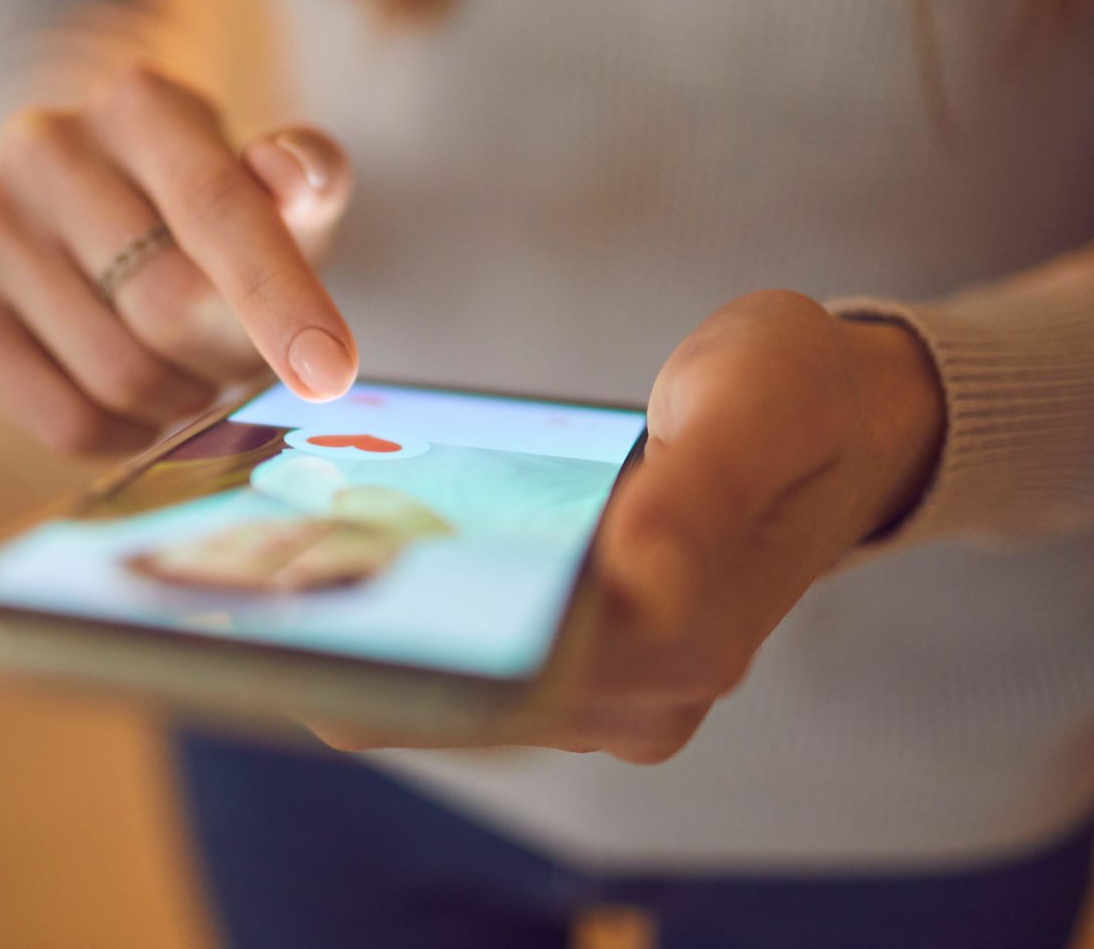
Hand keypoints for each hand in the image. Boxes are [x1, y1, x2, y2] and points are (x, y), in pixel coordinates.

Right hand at [0, 68, 357, 454]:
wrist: (90, 206)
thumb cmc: (210, 208)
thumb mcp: (276, 184)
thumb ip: (308, 177)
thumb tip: (295, 175)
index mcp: (139, 103)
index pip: (216, 207)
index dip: (279, 296)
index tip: (332, 373)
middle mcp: (45, 148)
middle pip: (168, 305)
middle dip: (230, 354)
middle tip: (243, 355)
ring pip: (118, 373)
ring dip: (181, 397)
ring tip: (189, 368)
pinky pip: (65, 417)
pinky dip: (126, 433)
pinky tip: (141, 404)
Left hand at [312, 290, 943, 763]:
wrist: (850, 418)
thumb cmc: (796, 396)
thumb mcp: (749, 411)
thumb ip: (695, 495)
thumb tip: (638, 586)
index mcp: (678, 644)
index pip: (498, 679)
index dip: (389, 649)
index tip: (282, 597)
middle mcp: (643, 697)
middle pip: (464, 690)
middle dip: (358, 633)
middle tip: (244, 565)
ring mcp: (619, 690)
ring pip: (463, 680)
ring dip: (377, 624)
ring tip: (270, 552)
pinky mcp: (598, 663)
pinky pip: (483, 652)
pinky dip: (418, 608)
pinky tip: (347, 547)